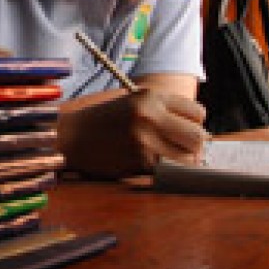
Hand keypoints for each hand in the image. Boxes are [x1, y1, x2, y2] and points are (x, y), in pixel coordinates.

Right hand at [57, 87, 208, 177]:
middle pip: (197, 136)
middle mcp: (150, 116)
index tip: (186, 131)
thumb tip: (197, 133)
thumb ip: (162, 112)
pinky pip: (168, 171)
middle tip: (184, 150)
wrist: (70, 137)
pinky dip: (166, 172)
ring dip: (184, 162)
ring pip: (188, 158)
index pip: (197, 113)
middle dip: (194, 146)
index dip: (195, 124)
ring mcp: (145, 140)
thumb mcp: (132, 103)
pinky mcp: (139, 162)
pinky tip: (153, 166)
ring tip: (171, 160)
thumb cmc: (103, 121)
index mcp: (150, 97)